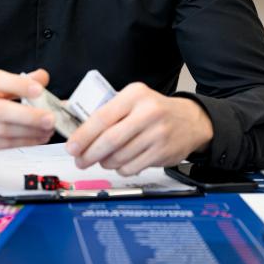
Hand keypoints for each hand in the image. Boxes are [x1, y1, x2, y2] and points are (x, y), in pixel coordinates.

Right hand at [0, 68, 55, 167]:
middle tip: (49, 117)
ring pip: (3, 130)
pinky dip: (23, 141)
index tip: (39, 89)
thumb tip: (42, 76)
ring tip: (47, 129)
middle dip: (28, 115)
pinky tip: (36, 138)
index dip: (18, 84)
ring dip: (30, 131)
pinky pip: (2, 144)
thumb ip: (14, 83)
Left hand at [66, 82, 212, 175]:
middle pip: (110, 140)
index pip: (102, 117)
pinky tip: (121, 162)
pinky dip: (121, 168)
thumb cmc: (155, 110)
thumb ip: (108, 112)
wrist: (191, 120)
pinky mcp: (163, 152)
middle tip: (80, 160)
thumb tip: (78, 132)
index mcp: (135, 95)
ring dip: (105, 162)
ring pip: (120, 157)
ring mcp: (157, 134)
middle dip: (90, 154)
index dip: (83, 136)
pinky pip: (132, 166)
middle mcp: (148, 113)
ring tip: (102, 160)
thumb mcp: (133, 100)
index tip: (72, 146)